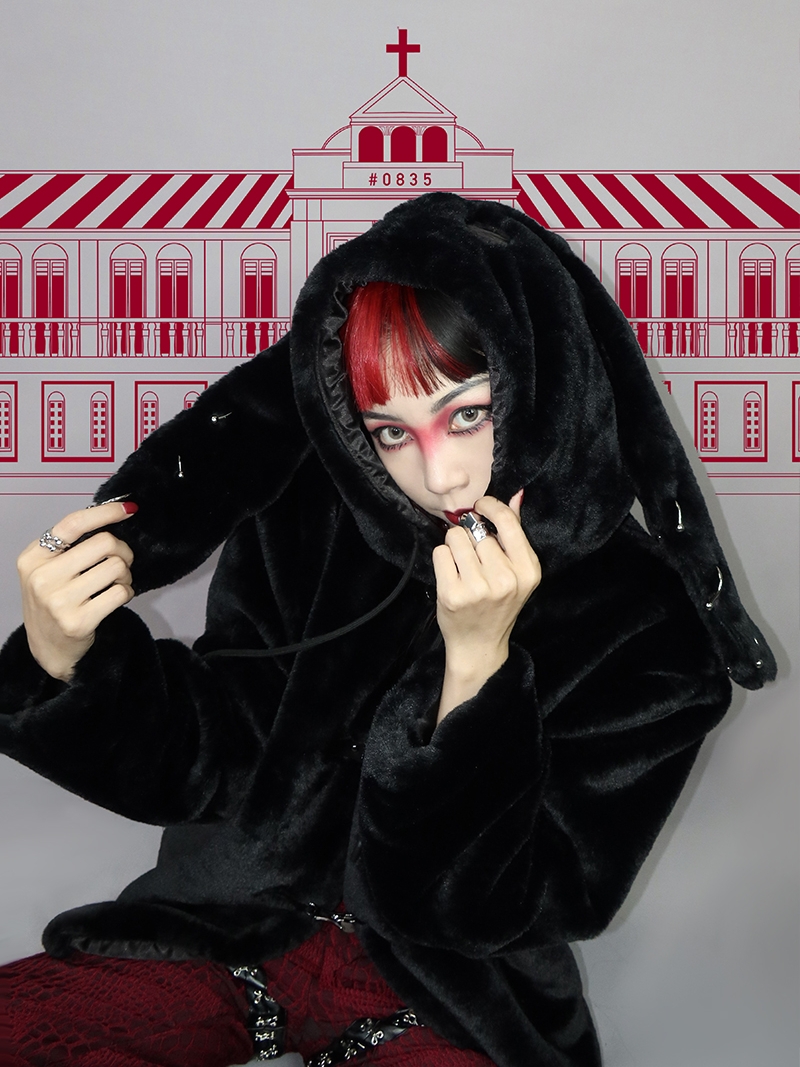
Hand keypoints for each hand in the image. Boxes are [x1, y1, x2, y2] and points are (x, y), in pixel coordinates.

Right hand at [16, 502, 137, 682]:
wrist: (48, 648)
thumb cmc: (54, 602)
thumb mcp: (48, 570)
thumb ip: (71, 546)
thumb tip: (113, 515)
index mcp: (33, 558)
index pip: (73, 524)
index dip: (105, 513)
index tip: (128, 509)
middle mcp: (42, 578)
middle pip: (104, 543)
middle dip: (122, 551)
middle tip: (121, 563)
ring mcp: (59, 602)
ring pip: (117, 567)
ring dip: (125, 575)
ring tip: (115, 584)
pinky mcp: (78, 622)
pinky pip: (120, 593)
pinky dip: (126, 593)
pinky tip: (115, 599)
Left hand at [432, 491, 540, 721]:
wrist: (480, 644)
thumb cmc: (498, 604)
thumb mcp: (517, 572)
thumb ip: (515, 533)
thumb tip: (516, 495)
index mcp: (528, 571)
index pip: (507, 522)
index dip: (490, 507)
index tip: (480, 507)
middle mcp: (506, 580)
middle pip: (476, 531)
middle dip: (471, 538)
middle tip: (475, 561)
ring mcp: (478, 588)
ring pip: (456, 538)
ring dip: (455, 547)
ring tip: (463, 567)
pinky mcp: (452, 594)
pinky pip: (440, 553)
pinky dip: (443, 560)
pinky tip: (452, 576)